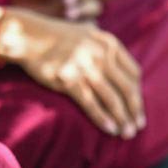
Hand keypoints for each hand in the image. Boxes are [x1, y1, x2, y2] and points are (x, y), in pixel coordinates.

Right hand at [0, 11, 144, 138]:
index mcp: (109, 44)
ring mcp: (86, 68)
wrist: (29, 36)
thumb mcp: (87, 33)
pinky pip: (91, 103)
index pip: (134, 73)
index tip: (138, 108)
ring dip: (122, 118)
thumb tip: (117, 61)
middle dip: (135, 110)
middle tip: (138, 127)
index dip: (139, 93)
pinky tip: (110, 129)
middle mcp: (102, 55)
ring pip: (112, 98)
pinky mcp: (69, 80)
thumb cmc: (57, 37)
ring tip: (127, 134)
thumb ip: (104, 45)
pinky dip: (103, 118)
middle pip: (127, 88)